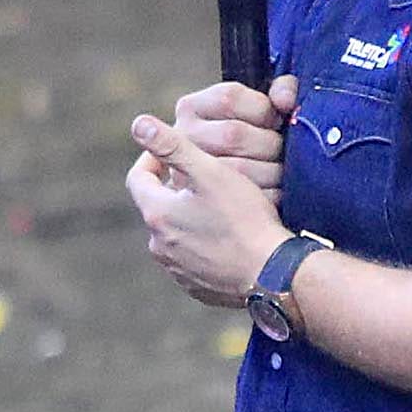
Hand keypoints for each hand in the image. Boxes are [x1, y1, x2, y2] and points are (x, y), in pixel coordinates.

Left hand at [124, 99, 293, 309]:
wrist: (273, 275)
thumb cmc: (244, 219)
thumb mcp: (210, 172)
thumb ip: (173, 145)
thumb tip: (139, 123)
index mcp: (157, 215)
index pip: (138, 178)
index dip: (151, 158)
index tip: (169, 151)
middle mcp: (159, 247)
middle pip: (158, 208)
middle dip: (174, 191)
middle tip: (201, 178)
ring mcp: (178, 271)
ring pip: (176, 236)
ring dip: (189, 220)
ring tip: (218, 208)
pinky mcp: (198, 288)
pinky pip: (193, 261)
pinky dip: (203, 247)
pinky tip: (228, 238)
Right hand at [164, 75, 298, 190]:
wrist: (224, 195)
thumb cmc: (249, 141)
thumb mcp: (258, 109)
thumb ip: (280, 91)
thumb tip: (285, 100)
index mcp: (191, 107)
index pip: (229, 97)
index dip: (263, 109)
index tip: (275, 119)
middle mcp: (182, 136)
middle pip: (233, 134)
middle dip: (269, 144)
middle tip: (278, 150)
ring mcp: (185, 172)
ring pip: (239, 169)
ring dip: (271, 171)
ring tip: (276, 171)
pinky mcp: (200, 204)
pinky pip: (244, 200)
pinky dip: (268, 196)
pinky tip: (271, 191)